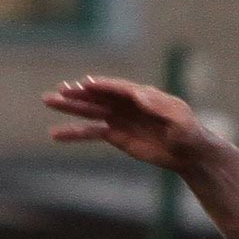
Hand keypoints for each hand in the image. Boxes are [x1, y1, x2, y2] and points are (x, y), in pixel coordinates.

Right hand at [44, 76, 210, 170]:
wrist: (190, 154)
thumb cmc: (189, 132)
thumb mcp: (178, 118)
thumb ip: (159, 106)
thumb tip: (138, 93)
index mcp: (143, 95)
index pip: (118, 88)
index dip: (102, 86)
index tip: (84, 84)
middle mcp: (127, 104)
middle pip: (99, 96)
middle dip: (79, 94)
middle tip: (58, 91)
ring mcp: (120, 119)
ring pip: (91, 111)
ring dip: (70, 107)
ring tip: (49, 101)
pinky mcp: (116, 135)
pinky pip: (92, 133)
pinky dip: (75, 133)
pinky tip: (56, 134)